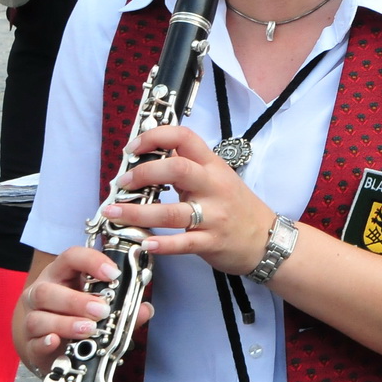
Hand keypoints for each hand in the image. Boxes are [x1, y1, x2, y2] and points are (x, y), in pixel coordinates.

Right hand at [19, 246, 153, 376]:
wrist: (54, 345)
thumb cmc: (80, 316)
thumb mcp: (102, 307)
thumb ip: (124, 308)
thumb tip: (145, 309)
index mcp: (62, 275)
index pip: (71, 257)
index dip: (91, 261)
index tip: (113, 273)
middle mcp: (42, 293)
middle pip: (48, 290)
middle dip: (77, 301)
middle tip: (102, 310)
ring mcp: (32, 318)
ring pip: (39, 317)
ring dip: (66, 324)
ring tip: (90, 329)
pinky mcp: (30, 344)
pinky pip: (33, 343)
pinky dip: (45, 343)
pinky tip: (57, 342)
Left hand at [101, 125, 277, 276]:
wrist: (267, 239)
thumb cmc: (237, 207)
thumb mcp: (218, 179)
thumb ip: (189, 169)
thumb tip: (149, 159)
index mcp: (213, 166)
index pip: (185, 138)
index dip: (155, 137)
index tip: (133, 148)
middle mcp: (214, 187)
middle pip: (177, 169)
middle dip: (143, 173)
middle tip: (122, 183)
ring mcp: (214, 216)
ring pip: (172, 212)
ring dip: (138, 212)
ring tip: (113, 213)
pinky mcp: (212, 242)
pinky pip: (183, 243)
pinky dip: (161, 244)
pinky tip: (143, 243)